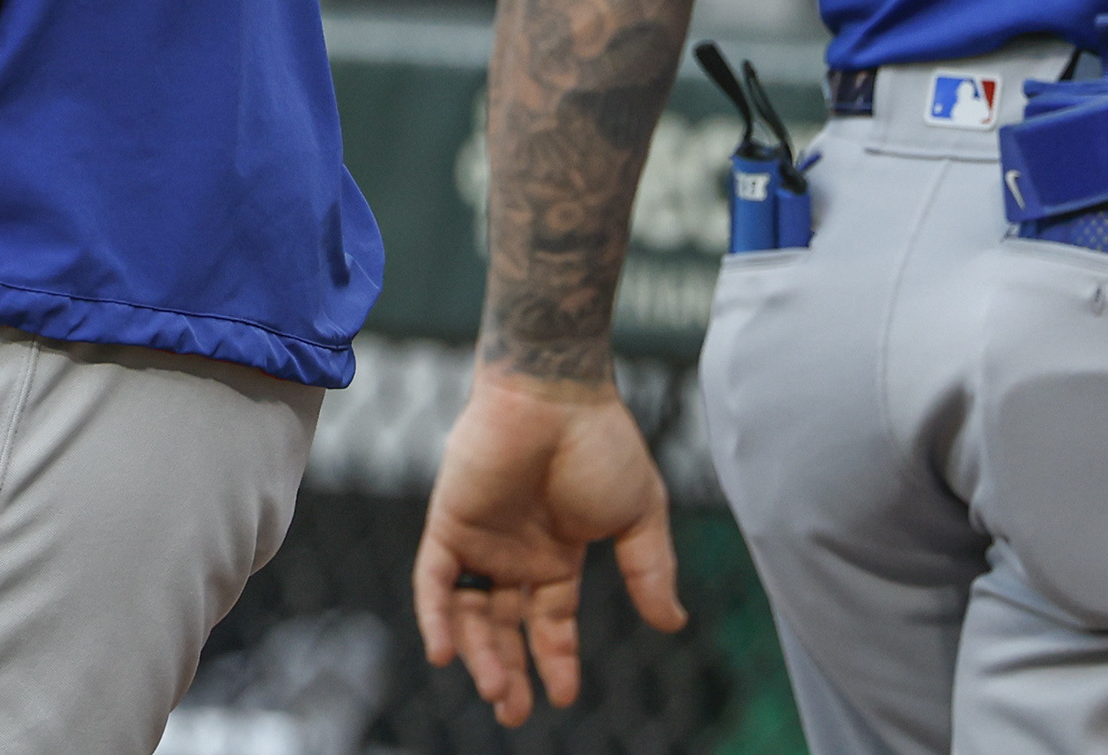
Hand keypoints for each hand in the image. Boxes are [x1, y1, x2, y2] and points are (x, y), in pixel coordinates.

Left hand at [413, 370, 685, 725]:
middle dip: (510, 672)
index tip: (563, 697)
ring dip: (479, 655)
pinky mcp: (450, 521)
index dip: (556, 659)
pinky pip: (434, 579)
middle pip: (506, 626)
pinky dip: (435, 616)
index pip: (552, 620)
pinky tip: (443, 653)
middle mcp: (515, 553)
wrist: (557, 393)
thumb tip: (673, 624)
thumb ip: (649, 569)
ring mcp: (481, 538)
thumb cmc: (601, 443)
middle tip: (514, 714)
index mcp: (558, 553)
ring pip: (470, 613)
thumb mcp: (640, 514)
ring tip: (496, 691)